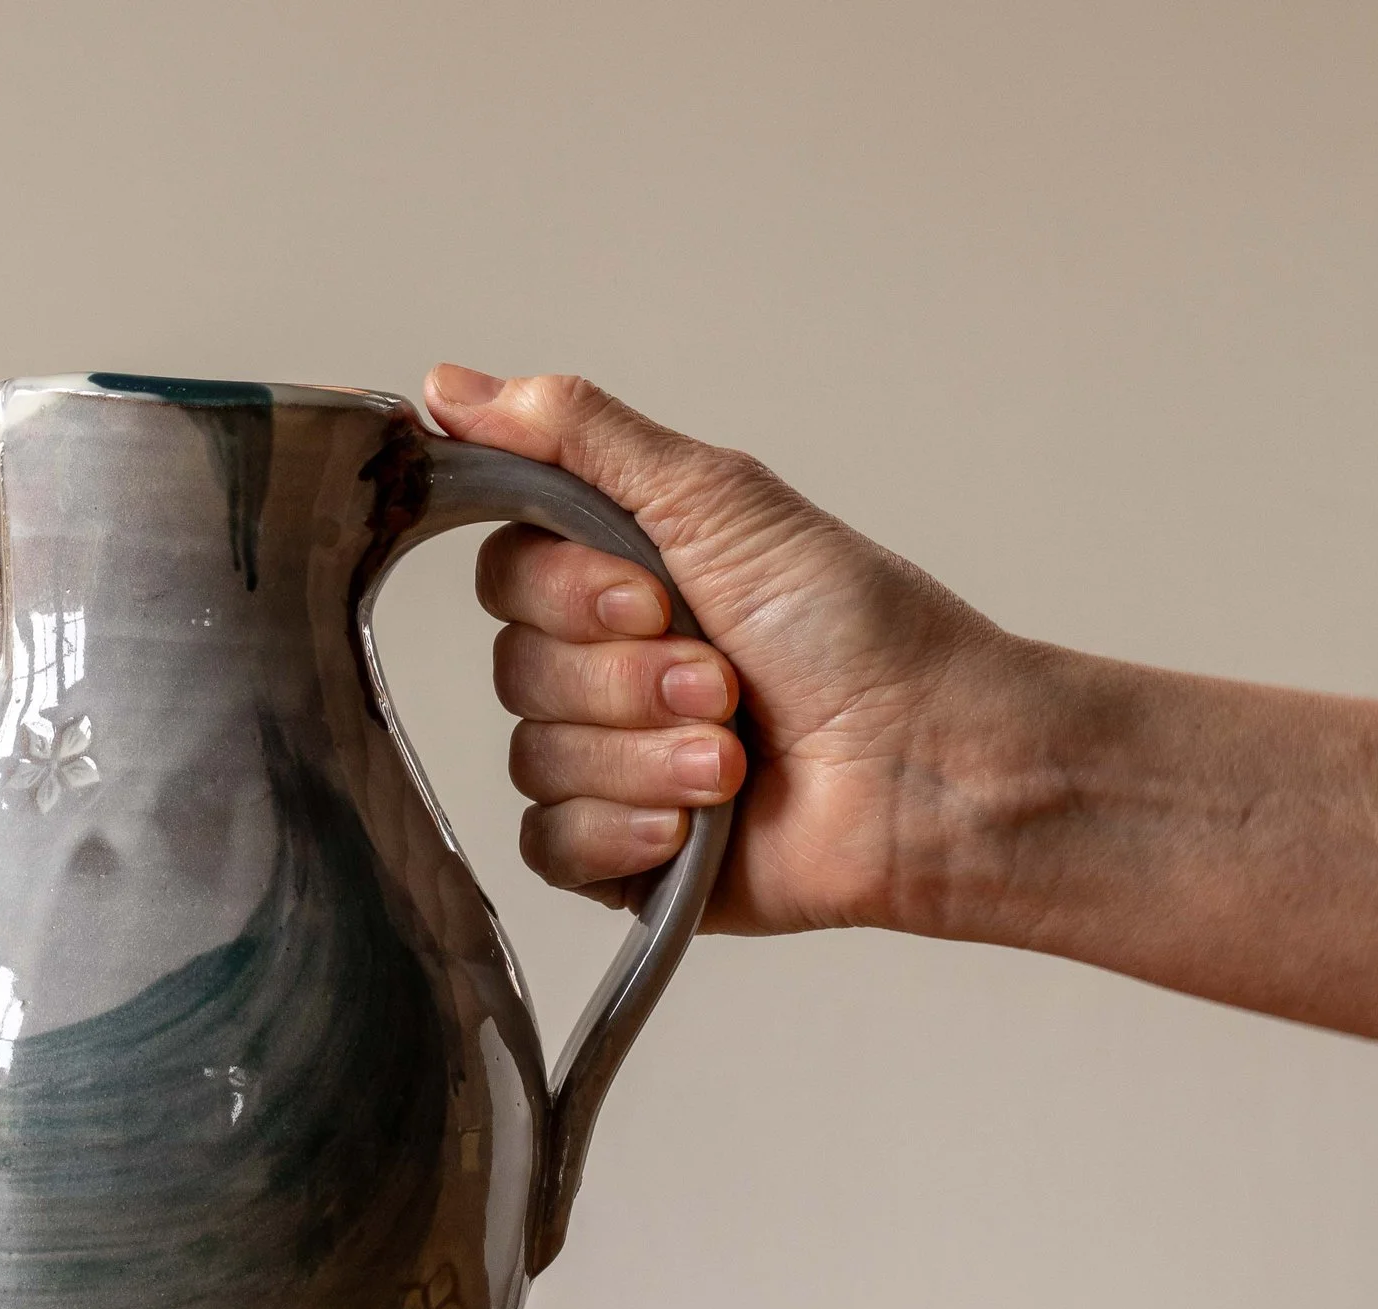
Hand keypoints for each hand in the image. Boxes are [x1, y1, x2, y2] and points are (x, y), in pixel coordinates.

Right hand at [424, 365, 1008, 935]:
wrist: (932, 768)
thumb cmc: (857, 628)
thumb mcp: (717, 496)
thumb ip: (577, 435)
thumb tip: (445, 383)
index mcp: (622, 576)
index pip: (506, 576)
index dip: (567, 594)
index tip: (658, 595)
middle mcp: (608, 667)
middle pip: (516, 670)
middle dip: (626, 681)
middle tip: (726, 682)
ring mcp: (615, 764)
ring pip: (534, 760)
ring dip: (644, 757)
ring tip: (734, 759)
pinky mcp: (626, 855)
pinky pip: (550, 846)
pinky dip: (621, 831)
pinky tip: (692, 828)